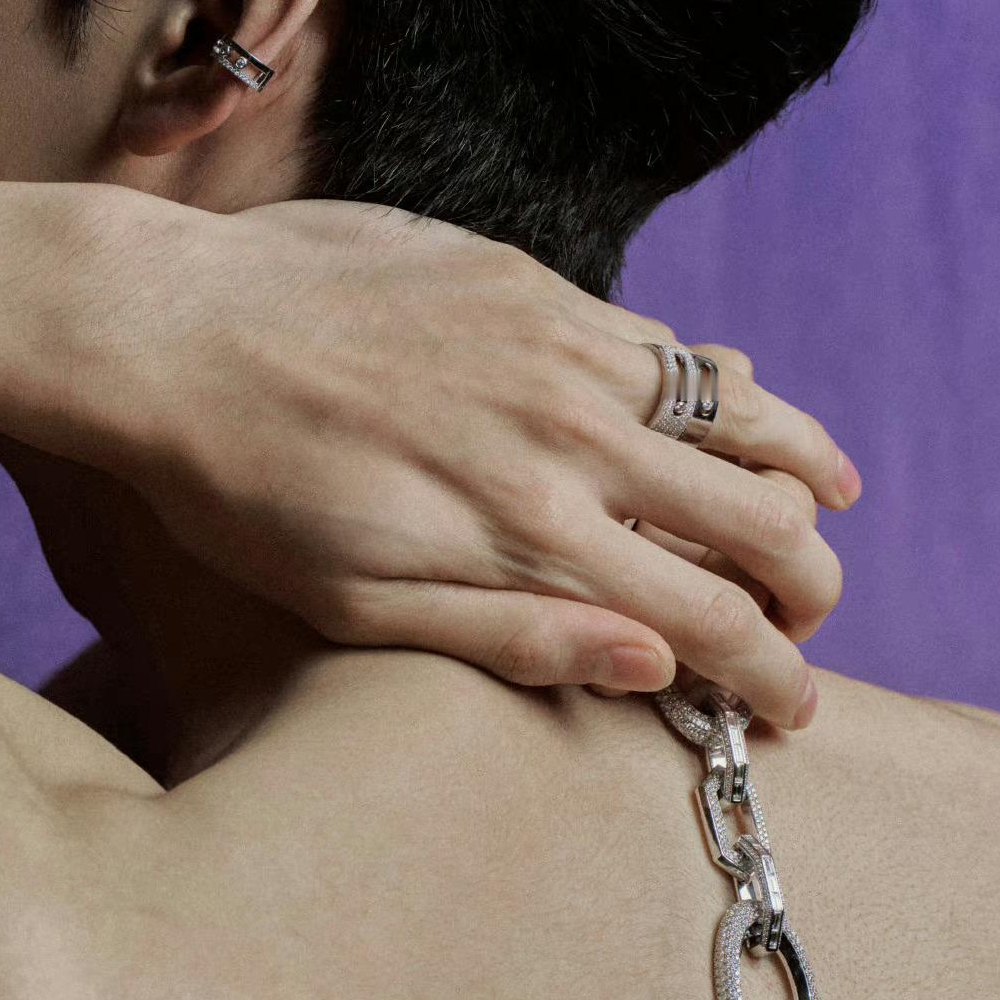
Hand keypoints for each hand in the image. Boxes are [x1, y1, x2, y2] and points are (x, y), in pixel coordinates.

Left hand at [84, 195, 857, 730]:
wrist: (168, 331)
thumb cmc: (243, 492)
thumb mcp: (361, 604)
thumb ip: (516, 636)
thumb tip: (655, 666)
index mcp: (533, 535)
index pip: (710, 620)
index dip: (772, 676)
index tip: (794, 714)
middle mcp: (572, 438)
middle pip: (758, 520)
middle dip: (808, 589)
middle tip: (806, 625)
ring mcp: (561, 351)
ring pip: (741, 414)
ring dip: (804, 475)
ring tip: (831, 514)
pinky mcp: (534, 286)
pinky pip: (668, 341)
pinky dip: (734, 384)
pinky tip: (751, 399)